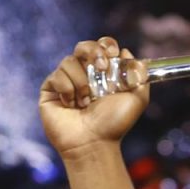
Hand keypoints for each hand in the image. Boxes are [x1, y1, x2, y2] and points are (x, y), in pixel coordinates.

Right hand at [38, 36, 150, 157]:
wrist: (94, 142)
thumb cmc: (115, 124)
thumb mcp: (137, 99)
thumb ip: (139, 75)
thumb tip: (128, 53)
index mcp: (105, 73)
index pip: (102, 46)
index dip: (106, 46)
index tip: (112, 55)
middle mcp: (85, 74)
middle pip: (84, 46)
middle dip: (93, 52)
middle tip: (101, 67)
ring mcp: (67, 80)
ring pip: (70, 61)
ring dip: (83, 82)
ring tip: (87, 102)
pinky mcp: (50, 89)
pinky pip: (57, 76)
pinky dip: (68, 90)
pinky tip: (72, 105)